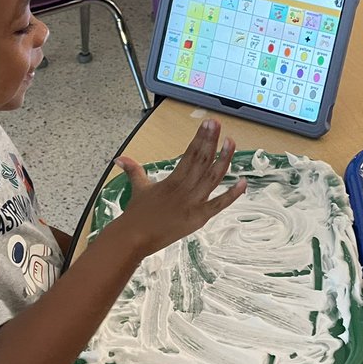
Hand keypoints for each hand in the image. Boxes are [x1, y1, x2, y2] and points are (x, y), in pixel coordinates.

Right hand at [107, 119, 246, 260]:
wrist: (134, 238)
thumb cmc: (137, 214)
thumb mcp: (138, 188)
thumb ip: (133, 170)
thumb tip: (119, 158)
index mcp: (172, 179)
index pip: (190, 153)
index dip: (200, 138)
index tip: (208, 124)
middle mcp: (185, 188)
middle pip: (202, 161)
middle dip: (211, 141)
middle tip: (218, 124)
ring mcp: (194, 203)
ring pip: (213, 178)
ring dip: (224, 159)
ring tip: (231, 142)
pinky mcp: (200, 218)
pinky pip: (219, 205)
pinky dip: (232, 194)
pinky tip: (243, 182)